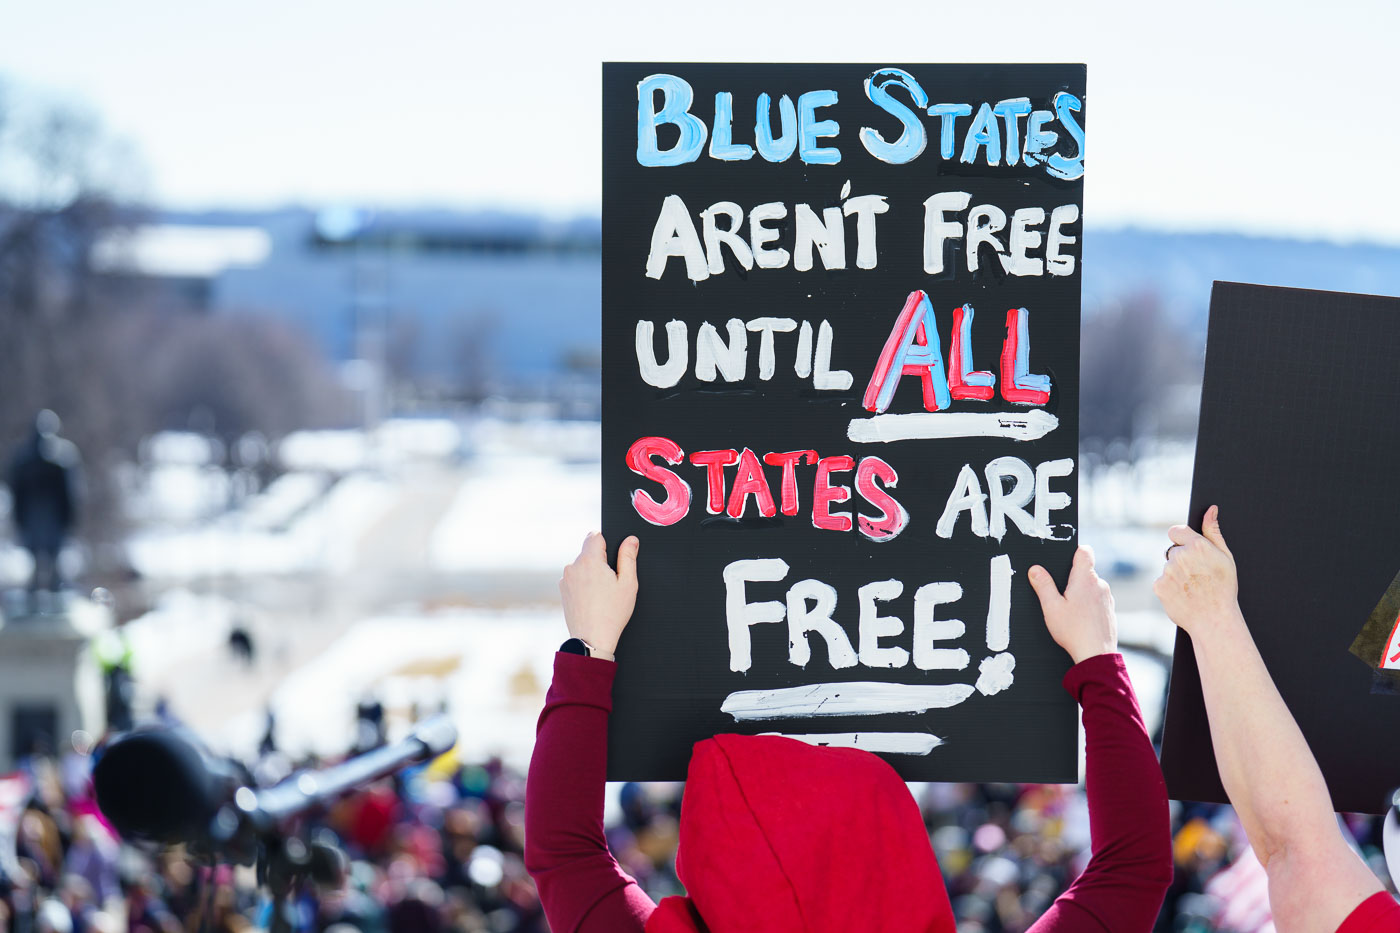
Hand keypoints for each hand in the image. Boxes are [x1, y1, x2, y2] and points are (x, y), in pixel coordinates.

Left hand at [559, 532, 638, 660]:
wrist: (592, 639)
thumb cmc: (612, 613)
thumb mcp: (628, 584)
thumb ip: (628, 557)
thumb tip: (630, 540)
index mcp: (589, 561)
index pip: (595, 535)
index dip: (606, 543)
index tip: (613, 558)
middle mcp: (573, 566)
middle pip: (588, 551)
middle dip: (600, 561)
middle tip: (611, 581)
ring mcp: (565, 579)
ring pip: (581, 565)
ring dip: (590, 572)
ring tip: (601, 594)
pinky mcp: (563, 590)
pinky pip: (575, 578)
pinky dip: (583, 584)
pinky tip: (592, 599)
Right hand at [1028, 545, 1117, 663]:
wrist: (1096, 655)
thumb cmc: (1074, 632)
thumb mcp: (1051, 607)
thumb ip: (1043, 585)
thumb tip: (1035, 569)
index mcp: (1085, 579)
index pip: (1085, 551)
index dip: (1074, 552)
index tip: (1064, 560)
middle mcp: (1100, 585)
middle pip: (1085, 570)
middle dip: (1072, 578)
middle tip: (1060, 594)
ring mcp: (1107, 597)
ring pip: (1091, 586)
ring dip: (1081, 592)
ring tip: (1069, 611)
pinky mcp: (1109, 610)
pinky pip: (1097, 599)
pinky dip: (1088, 604)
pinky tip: (1079, 619)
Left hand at [1153, 504, 1239, 638]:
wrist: (1214, 620)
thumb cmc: (1224, 589)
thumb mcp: (1225, 557)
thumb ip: (1214, 532)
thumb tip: (1211, 509)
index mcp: (1197, 546)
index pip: (1176, 531)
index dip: (1181, 539)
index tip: (1187, 547)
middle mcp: (1180, 556)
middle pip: (1173, 550)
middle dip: (1182, 559)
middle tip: (1197, 575)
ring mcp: (1168, 571)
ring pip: (1168, 567)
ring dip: (1176, 574)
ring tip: (1193, 588)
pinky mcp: (1159, 586)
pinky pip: (1161, 581)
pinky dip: (1169, 587)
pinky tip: (1183, 595)